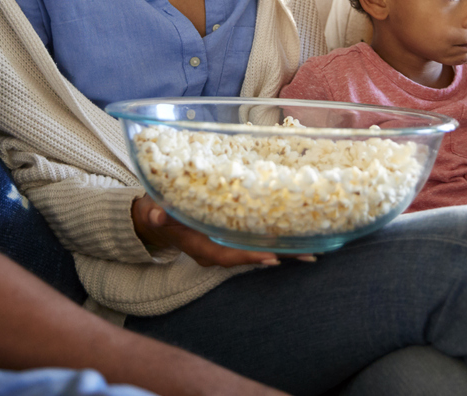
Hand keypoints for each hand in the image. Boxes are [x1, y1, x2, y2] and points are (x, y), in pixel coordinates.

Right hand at [132, 196, 303, 267]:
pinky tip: (296, 239)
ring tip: (312, 251)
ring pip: (256, 252)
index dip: (248, 257)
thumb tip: (155, 214)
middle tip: (307, 254)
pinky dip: (275, 242)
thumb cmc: (159, 210)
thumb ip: (158, 214)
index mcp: (200, 247)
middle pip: (249, 257)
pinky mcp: (232, 239)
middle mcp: (216, 252)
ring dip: (283, 252)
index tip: (271, 257)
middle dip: (278, 256)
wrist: (159, 218)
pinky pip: (255, 244)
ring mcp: (225, 247)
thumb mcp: (156, 210)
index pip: (226, 255)